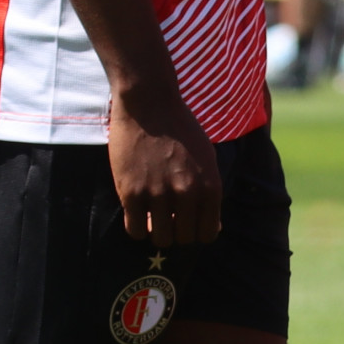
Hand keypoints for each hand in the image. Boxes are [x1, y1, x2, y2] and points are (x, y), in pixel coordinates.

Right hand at [108, 87, 222, 252]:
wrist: (150, 104)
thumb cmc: (181, 129)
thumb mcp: (207, 159)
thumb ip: (208, 191)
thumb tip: (212, 226)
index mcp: (210, 186)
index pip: (208, 233)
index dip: (196, 231)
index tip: (187, 222)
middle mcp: (187, 193)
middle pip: (184, 238)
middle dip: (177, 232)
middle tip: (167, 218)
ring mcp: (158, 194)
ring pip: (160, 238)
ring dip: (156, 232)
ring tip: (152, 217)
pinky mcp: (131, 192)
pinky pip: (135, 230)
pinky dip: (137, 227)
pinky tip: (137, 213)